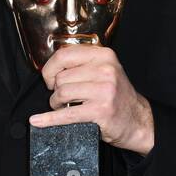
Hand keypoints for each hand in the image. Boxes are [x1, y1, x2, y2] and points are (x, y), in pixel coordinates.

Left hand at [30, 44, 154, 154]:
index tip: (49, 78)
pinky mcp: (100, 111)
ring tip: (65, 107)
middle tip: (64, 97)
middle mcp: (106, 70)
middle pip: (61, 77)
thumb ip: (83, 64)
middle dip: (56, 90)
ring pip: (62, 93)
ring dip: (57, 103)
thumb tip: (50, 68)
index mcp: (104, 55)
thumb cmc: (117, 96)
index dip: (50, 68)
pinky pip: (66, 114)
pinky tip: (38, 121)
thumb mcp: (105, 71)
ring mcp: (104, 90)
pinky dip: (49, 119)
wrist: (137, 120)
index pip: (64, 54)